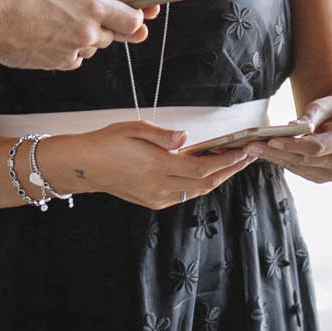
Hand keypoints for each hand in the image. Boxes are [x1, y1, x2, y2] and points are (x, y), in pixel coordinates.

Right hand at [0, 0, 147, 70]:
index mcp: (92, 8)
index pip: (132, 18)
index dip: (142, 13)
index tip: (151, 11)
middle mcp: (86, 34)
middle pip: (114, 33)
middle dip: (107, 20)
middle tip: (89, 7)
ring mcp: (71, 52)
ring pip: (92, 45)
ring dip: (86, 33)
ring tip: (60, 15)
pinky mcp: (56, 64)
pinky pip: (74, 55)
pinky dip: (70, 45)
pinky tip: (51, 30)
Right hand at [49, 122, 258, 209]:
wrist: (84, 166)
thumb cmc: (107, 143)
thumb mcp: (135, 129)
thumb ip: (164, 136)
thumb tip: (187, 138)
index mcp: (158, 167)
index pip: (202, 169)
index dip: (227, 162)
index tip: (243, 152)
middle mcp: (160, 187)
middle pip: (205, 183)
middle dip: (229, 171)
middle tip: (247, 157)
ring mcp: (156, 197)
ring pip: (196, 191)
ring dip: (216, 178)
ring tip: (232, 163)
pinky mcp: (152, 201)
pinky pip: (183, 194)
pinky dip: (199, 184)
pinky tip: (206, 172)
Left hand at [251, 95, 331, 182]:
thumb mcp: (325, 105)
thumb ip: (309, 116)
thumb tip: (290, 126)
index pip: (316, 147)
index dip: (293, 146)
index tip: (271, 141)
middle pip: (302, 159)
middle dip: (274, 152)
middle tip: (250, 145)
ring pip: (297, 167)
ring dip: (273, 158)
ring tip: (251, 148)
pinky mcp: (323, 177)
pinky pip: (298, 169)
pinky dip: (281, 160)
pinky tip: (265, 153)